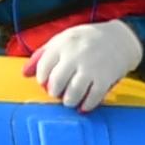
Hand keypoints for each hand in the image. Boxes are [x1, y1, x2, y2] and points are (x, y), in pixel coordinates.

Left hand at [26, 20, 143, 110]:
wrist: (120, 38)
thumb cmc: (86, 40)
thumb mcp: (61, 40)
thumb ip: (42, 55)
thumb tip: (24, 73)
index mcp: (62, 45)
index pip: (43, 66)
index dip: (41, 78)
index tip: (44, 83)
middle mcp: (76, 56)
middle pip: (57, 81)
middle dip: (53, 92)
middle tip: (56, 94)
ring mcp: (91, 67)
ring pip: (74, 92)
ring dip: (68, 101)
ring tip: (68, 100)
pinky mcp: (106, 78)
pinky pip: (94, 96)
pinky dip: (87, 105)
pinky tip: (83, 106)